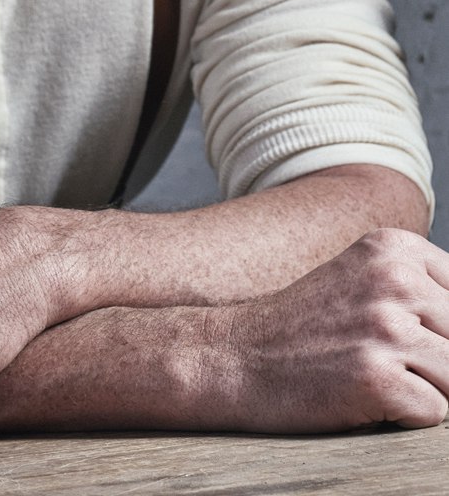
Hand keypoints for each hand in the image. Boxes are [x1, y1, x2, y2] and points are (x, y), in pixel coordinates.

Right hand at [220, 228, 448, 431]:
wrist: (235, 355)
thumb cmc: (305, 327)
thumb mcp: (363, 279)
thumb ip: (424, 292)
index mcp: (393, 247)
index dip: (441, 328)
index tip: (403, 333)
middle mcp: (394, 279)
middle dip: (438, 360)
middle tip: (381, 357)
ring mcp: (384, 327)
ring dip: (426, 389)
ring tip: (376, 375)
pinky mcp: (375, 377)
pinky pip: (437, 413)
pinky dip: (407, 416)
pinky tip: (364, 396)